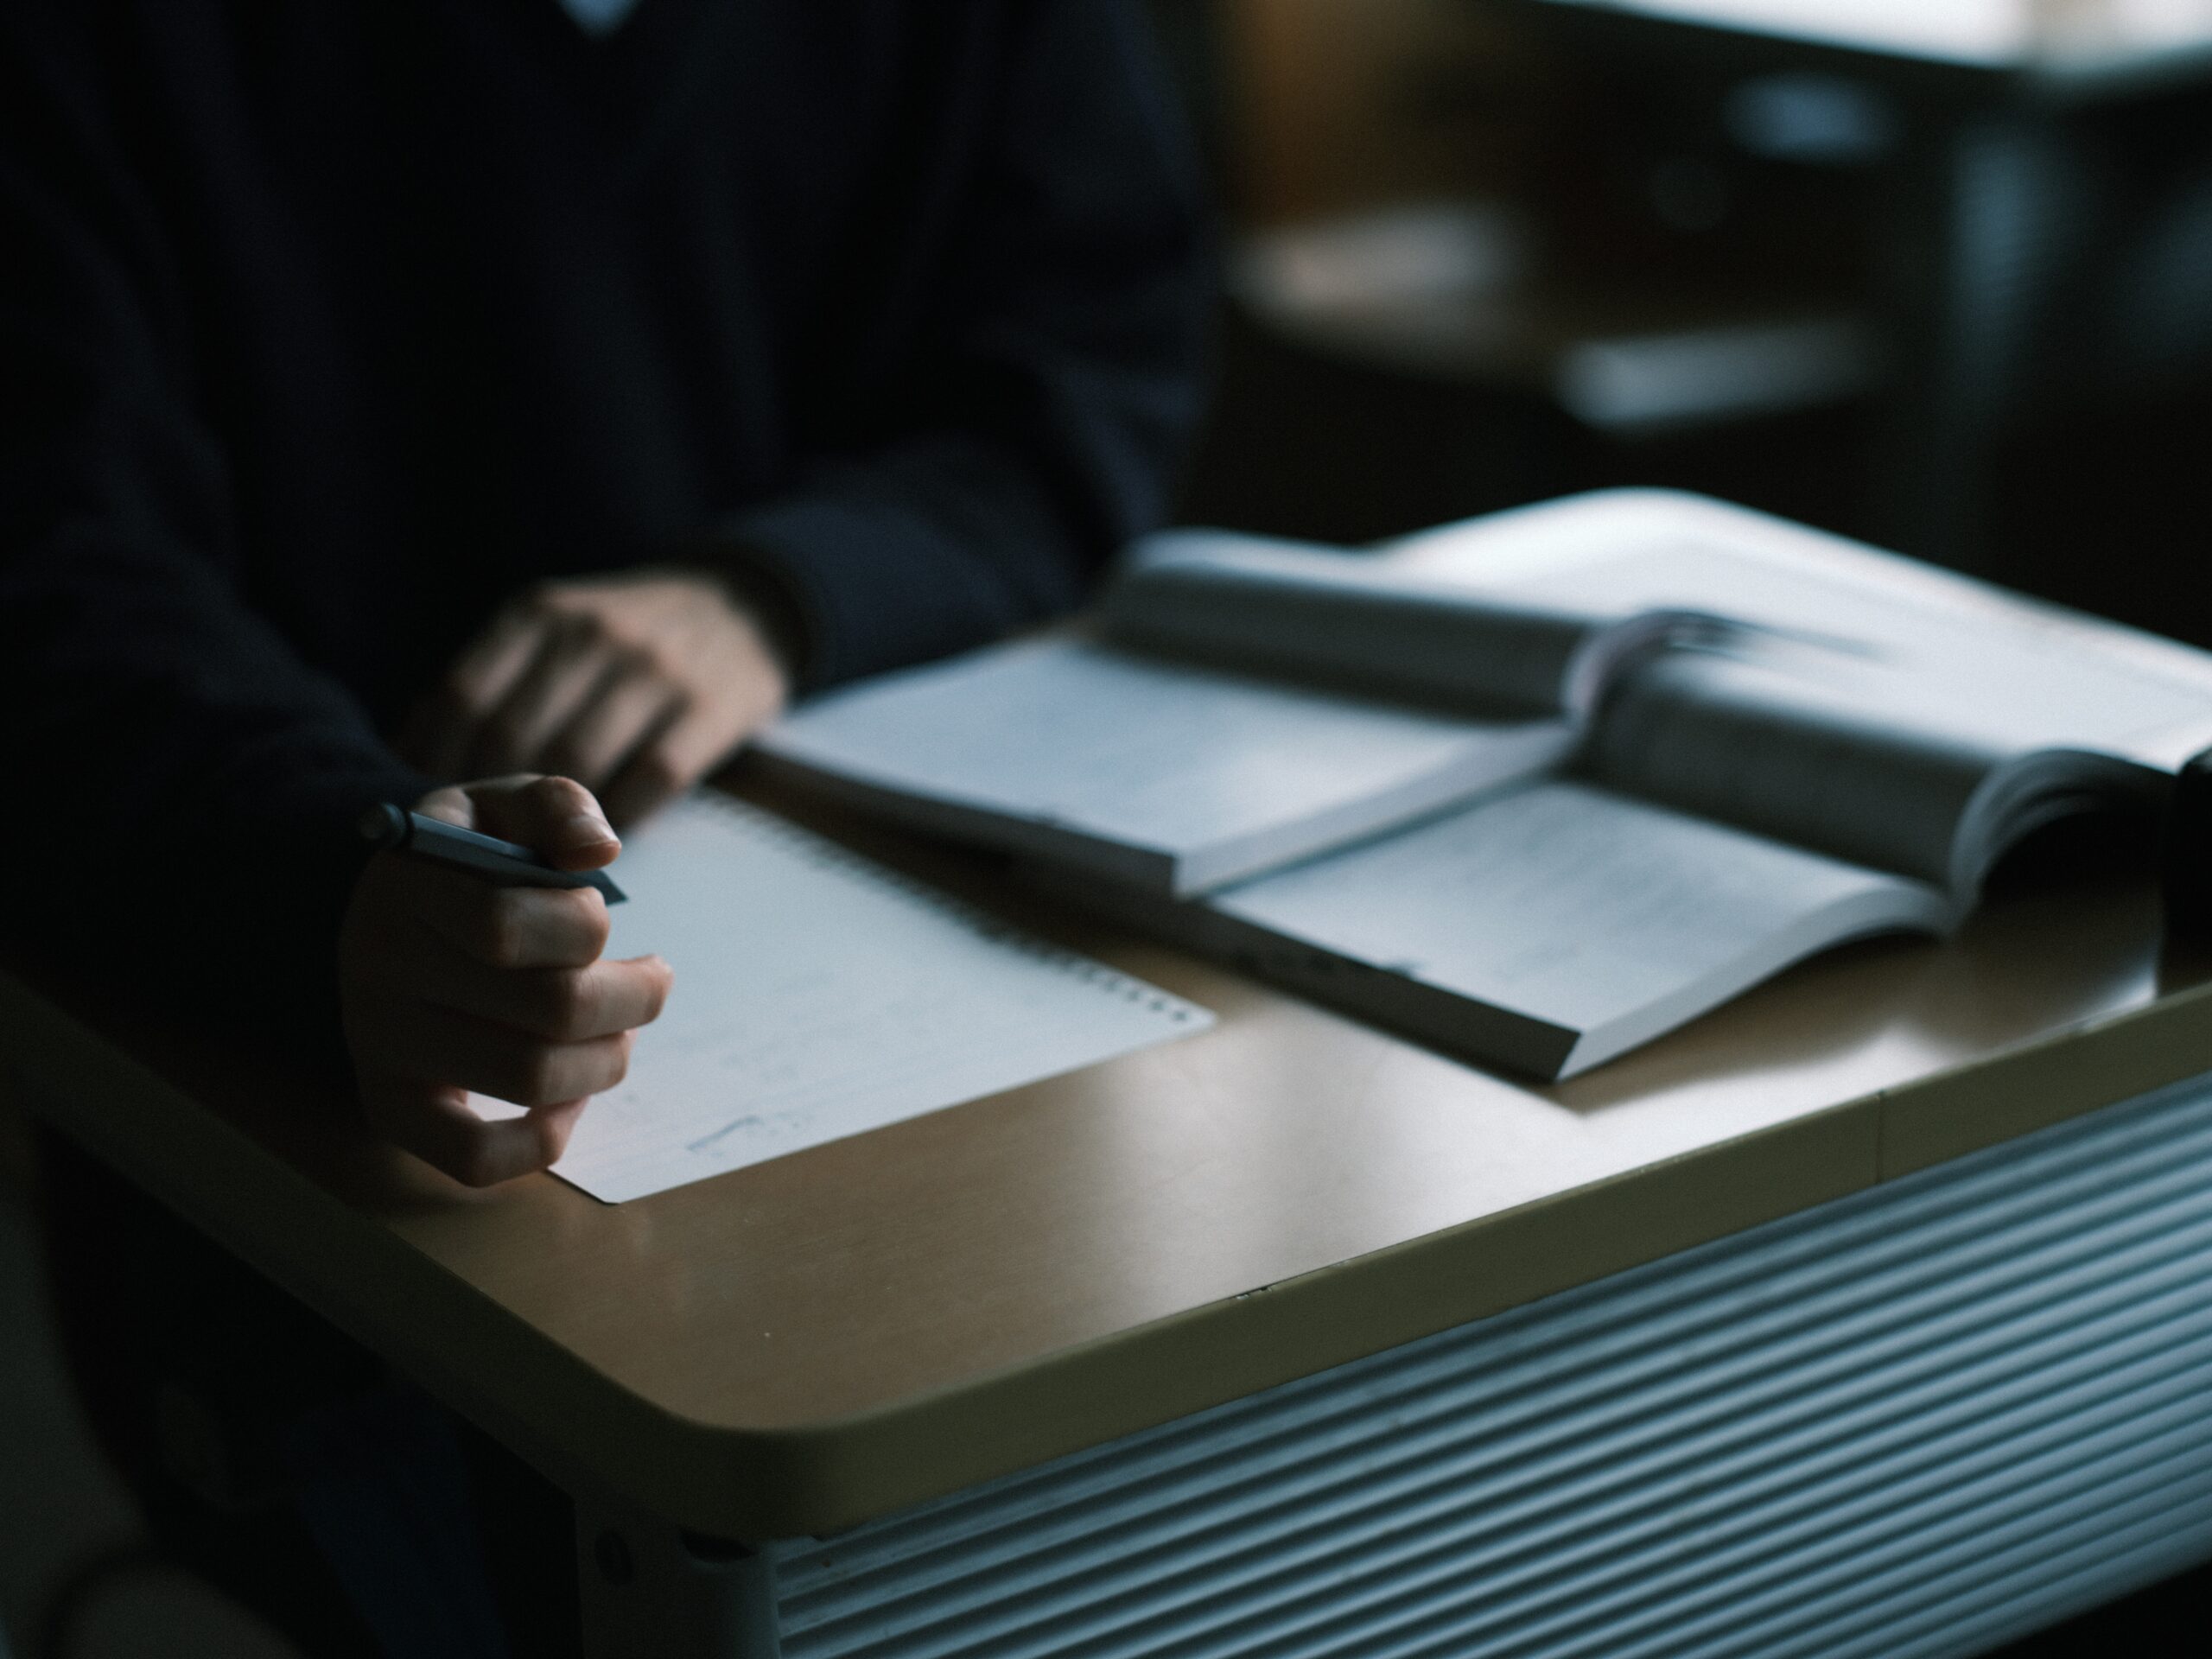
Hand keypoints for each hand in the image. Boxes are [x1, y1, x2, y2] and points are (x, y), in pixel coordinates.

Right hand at [338, 775, 673, 1186]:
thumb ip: (559, 805)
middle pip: (547, 1009)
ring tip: (621, 1030)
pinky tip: (573, 1094)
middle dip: (632, 997)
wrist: (395, 911)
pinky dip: (547, 1137)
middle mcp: (377, 968)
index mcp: (404, 886)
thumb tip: (598, 851)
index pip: (507, 927)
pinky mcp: (390, 1107)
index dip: (586, 926)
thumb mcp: (507, 804)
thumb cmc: (472, 857)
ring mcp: (379, 1045)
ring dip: (608, 1059)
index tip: (603, 917)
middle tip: (650, 980)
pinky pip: (474, 1160)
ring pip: (530, 1079)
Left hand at [399, 570, 788, 826]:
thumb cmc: (628, 636)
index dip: (434, 760)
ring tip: (539, 850)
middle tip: (484, 844)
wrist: (745, 606)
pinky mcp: (708, 709)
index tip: (432, 805)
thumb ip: (497, 675)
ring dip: (552, 822)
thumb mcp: (556, 626)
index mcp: (541, 613)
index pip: (463, 696)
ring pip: (576, 765)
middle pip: (513, 737)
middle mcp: (592, 634)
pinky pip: (648, 782)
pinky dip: (619, 820)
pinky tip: (606, 837)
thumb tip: (414, 746)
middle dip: (490, 803)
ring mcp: (654, 670)